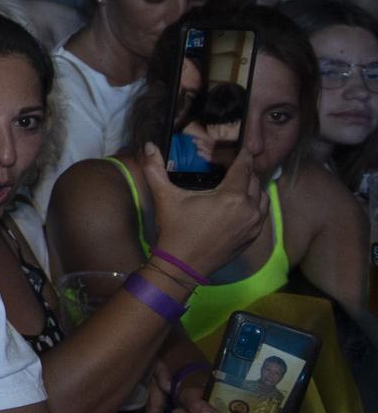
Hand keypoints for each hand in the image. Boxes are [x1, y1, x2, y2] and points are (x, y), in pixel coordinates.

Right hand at [134, 142, 264, 278]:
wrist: (182, 266)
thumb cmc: (175, 231)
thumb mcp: (165, 198)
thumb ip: (156, 169)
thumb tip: (149, 146)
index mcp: (231, 196)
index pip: (244, 168)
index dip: (244, 156)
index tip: (244, 148)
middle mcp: (249, 209)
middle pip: (255, 181)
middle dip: (246, 171)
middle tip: (235, 166)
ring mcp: (253, 224)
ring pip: (262, 197)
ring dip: (253, 188)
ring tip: (241, 184)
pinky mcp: (253, 237)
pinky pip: (261, 213)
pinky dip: (256, 205)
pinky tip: (243, 204)